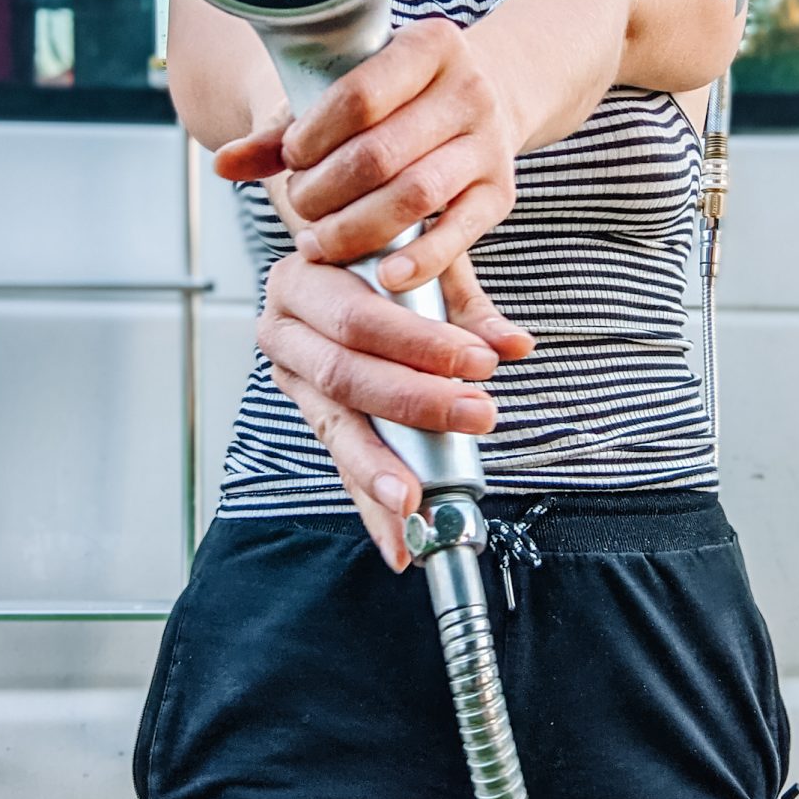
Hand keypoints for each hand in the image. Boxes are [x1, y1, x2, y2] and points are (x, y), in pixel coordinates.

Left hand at [214, 18, 520, 292]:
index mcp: (429, 44)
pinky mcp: (500, 193)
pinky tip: (384, 274)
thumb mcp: (345, 95)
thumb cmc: (397, 100)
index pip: (359, 95)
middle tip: (301, 206)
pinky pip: (458, 234)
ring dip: (357, 228)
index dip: (314, 137)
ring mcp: (489, 143)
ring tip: (321, 242)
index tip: (293, 158)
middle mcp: (468, 89)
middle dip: (326, 191)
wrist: (482, 98)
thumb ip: (284, 130)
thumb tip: (224, 164)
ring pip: (415, 196)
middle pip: (381, 154)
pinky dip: (418, 259)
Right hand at [257, 249, 533, 569]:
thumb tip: (514, 344)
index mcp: (302, 280)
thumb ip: (468, 307)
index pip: (357, 318)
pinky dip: (371, 504)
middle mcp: (283, 331)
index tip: (478, 360)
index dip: (417, 343)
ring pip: (334, 427)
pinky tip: (398, 541)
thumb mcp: (423, 264)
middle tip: (476, 414)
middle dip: (414, 403)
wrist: (337, 257)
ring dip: (381, 467)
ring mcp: (291, 378)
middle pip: (344, 375)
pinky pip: (340, 463)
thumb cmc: (382, 258)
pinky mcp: (310, 417)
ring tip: (417, 501)